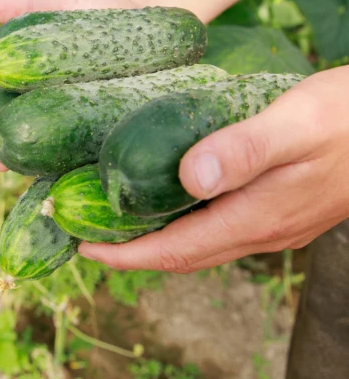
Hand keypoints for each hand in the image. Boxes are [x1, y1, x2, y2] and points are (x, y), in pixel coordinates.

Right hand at [0, 0, 141, 170]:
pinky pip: (99, 150)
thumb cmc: (94, 9)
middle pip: (25, 140)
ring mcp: (84, 122)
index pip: (3, 112)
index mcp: (30, 86)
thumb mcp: (57, 4)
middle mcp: (54, 108)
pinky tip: (84, 175)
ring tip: (34, 177)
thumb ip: (21, 6)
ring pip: (59, 154)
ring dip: (45, 169)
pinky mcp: (115, 127)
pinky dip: (91, 165)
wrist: (146, 13)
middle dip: (10, 157)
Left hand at [78, 65, 348, 271]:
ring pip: (202, 242)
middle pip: (183, 255)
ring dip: (158, 238)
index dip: (126, 255)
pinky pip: (220, 227)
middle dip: (132, 251)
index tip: (83, 247)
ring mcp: (274, 224)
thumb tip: (187, 177)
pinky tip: (171, 195)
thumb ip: (244, 149)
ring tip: (118, 216)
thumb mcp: (294, 124)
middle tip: (87, 232)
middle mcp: (262, 231)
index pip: (176, 251)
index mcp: (256, 217)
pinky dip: (186, 220)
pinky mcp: (282, 209)